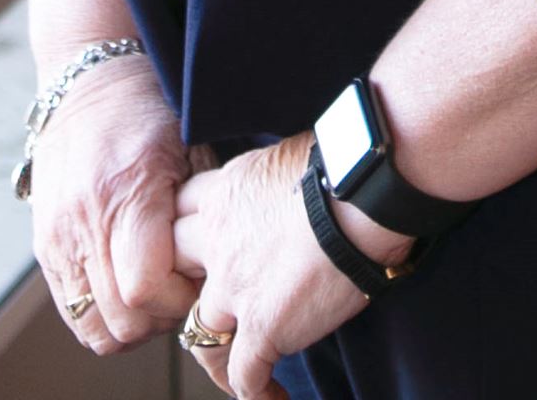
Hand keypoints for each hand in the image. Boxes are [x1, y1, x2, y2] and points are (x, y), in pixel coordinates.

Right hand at [29, 55, 211, 355]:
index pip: (145, 288)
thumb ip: (199, 211)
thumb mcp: (190, 148)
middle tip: (181, 292)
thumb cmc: (150, 112)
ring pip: (94, 327)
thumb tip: (215, 268)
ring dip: (130, 325)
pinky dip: (101, 318)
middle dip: (160, 319)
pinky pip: (72, 313)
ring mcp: (58, 239)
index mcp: (127, 192)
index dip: (178, 300)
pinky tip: (126, 291)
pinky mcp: (44, 247)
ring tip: (155, 295)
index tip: (197, 282)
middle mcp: (84, 221)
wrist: (88, 87)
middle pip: (121, 318)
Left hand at [172, 133, 399, 397]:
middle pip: (172, 270)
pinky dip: (256, 391)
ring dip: (215, 351)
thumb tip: (288, 195)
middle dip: (184, 289)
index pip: (179, 215)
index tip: (201, 250)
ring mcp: (234, 287)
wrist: (364, 194)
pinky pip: (243, 375)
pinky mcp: (262, 327)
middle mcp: (217, 240)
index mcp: (226, 193)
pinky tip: (273, 396)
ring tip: (234, 366)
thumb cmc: (342, 166)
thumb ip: (269, 187)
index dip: (186, 234)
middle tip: (214, 307)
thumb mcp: (287, 159)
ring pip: (200, 332)